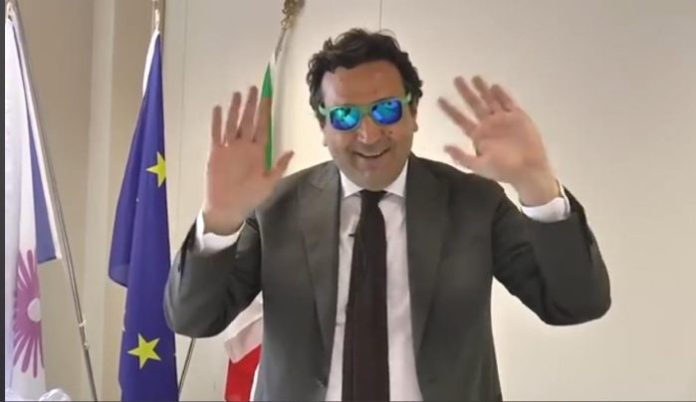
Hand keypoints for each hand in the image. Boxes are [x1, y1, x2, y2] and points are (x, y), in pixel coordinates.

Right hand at [203, 86, 293, 234]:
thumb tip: (291, 151)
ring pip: (233, 123)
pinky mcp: (216, 153)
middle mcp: (244, 146)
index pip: (263, 127)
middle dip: (252, 105)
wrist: (228, 208)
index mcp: (258, 152)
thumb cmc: (249, 197)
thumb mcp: (269, 183)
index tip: (268, 98)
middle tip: (255, 88)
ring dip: (236, 109)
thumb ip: (279, 166)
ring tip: (238, 94)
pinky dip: (217, 122)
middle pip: (249, 121)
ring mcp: (230, 148)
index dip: (265, 113)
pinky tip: (218, 109)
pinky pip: (216, 134)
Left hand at [438, 76, 559, 205]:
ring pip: (490, 100)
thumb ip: (462, 157)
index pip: (461, 120)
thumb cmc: (503, 170)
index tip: (439, 100)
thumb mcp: (479, 166)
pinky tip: (494, 86)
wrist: (529, 170)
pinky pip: (508, 102)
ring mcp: (503, 119)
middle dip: (466, 92)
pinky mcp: (518, 117)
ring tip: (474, 77)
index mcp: (478, 135)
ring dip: (483, 89)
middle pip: (474, 105)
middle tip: (457, 79)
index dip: (451, 110)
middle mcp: (489, 125)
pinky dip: (501, 95)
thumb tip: (445, 147)